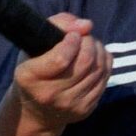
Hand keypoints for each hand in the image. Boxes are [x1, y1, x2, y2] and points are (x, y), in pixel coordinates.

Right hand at [12, 12, 111, 130]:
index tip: (72, 34)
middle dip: (88, 42)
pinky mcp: (85, 110)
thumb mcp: (35, 43)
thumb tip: (87, 25)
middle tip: (83, 36)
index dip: (73, 40)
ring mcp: (69, 105)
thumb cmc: (35, 68)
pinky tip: (95, 59)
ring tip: (89, 45)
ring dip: (98, 50)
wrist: (36, 111)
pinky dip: (104, 63)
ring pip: (98, 69)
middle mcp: (49, 95)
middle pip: (85, 62)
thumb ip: (58, 24)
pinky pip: (105, 79)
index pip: (61, 59)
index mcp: (30, 77)